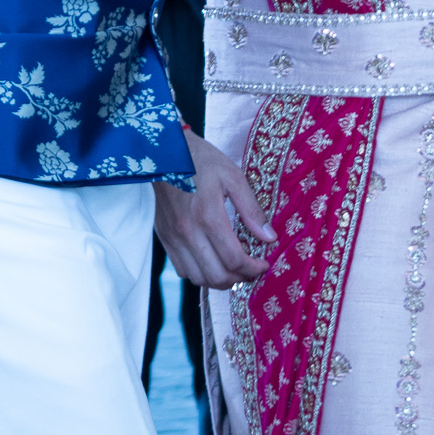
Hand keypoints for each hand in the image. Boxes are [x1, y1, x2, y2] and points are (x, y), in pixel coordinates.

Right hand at [153, 129, 275, 287]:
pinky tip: (212, 261)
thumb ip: (251, 209)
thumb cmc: (201, 161)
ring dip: (219, 280)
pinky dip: (200, 274)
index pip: (234, 259)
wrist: (164, 153)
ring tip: (234, 269)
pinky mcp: (165, 238)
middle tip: (251, 270)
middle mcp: (189, 232)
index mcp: (208, 216)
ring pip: (198, 278)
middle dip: (239, 279)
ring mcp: (174, 237)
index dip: (253, 268)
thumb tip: (269, 237)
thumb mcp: (233, 177)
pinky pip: (182, 269)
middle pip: (217, 275)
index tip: (263, 264)